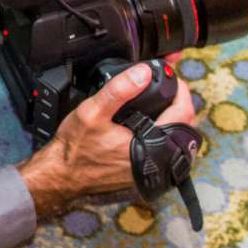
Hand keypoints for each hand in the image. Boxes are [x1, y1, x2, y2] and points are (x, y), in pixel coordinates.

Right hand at [18, 63, 200, 219]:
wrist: (63, 174)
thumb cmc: (76, 148)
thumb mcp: (93, 111)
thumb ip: (119, 90)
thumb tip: (143, 73)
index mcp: (152, 145)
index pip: (183, 114)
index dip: (182, 91)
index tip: (174, 79)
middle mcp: (156, 160)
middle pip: (184, 126)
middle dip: (179, 104)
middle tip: (168, 88)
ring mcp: (152, 168)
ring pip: (175, 139)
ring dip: (171, 119)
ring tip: (161, 102)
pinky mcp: (144, 170)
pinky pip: (162, 149)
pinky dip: (160, 133)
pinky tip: (147, 124)